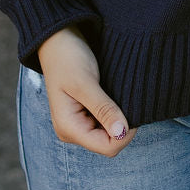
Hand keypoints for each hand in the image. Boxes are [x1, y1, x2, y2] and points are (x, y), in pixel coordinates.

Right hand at [37, 25, 135, 156]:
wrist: (57, 41)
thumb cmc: (67, 58)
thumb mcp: (86, 83)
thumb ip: (104, 109)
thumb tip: (122, 132)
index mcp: (68, 128)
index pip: (107, 148)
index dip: (125, 133)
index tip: (131, 109)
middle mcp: (72, 131)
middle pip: (110, 143)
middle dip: (123, 126)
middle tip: (125, 99)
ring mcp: (78, 124)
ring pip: (110, 133)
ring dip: (119, 118)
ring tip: (117, 95)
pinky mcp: (85, 115)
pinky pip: (106, 122)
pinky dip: (115, 112)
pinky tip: (114, 96)